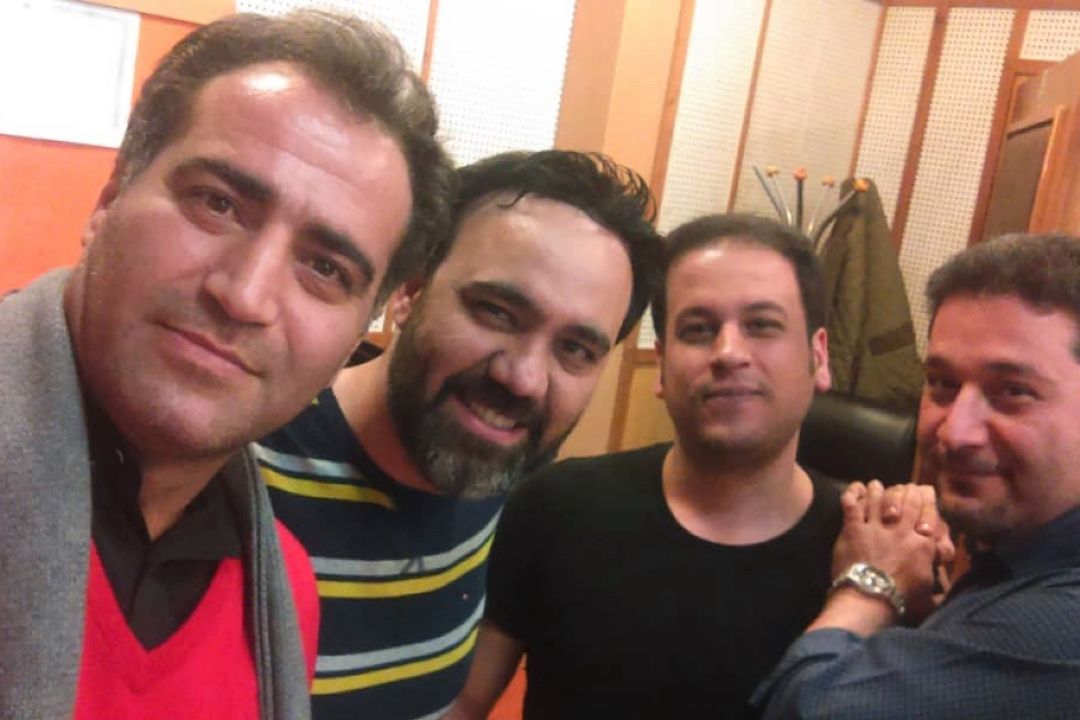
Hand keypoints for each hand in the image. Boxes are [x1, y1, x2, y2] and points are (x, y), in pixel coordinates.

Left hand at [833, 481, 939, 604]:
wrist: (869, 598)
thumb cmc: (901, 599)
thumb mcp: (927, 592)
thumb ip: (935, 584)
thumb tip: (943, 593)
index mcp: (922, 543)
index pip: (928, 512)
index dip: (926, 498)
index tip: (924, 490)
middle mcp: (900, 530)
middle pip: (906, 501)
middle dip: (906, 490)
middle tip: (904, 485)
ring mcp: (875, 527)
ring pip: (878, 498)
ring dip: (878, 490)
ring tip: (876, 484)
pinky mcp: (852, 529)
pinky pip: (852, 505)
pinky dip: (853, 494)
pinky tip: (854, 488)